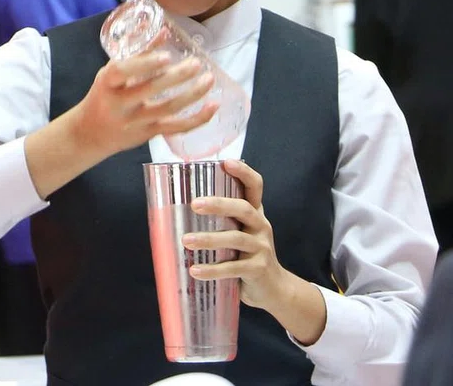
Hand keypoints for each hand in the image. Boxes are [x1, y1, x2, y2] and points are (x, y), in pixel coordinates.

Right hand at [67, 51, 217, 160]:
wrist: (91, 133)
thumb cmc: (104, 95)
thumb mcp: (111, 72)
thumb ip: (136, 53)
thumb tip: (164, 30)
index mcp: (107, 83)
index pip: (122, 71)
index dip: (144, 64)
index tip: (166, 56)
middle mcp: (120, 103)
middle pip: (151, 89)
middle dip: (177, 76)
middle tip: (197, 64)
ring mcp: (135, 121)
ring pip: (168, 109)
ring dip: (193, 94)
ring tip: (209, 79)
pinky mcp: (148, 133)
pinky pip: (176, 128)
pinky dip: (197, 118)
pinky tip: (213, 106)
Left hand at [183, 160, 327, 344]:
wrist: (274, 289)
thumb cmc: (248, 257)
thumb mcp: (242, 234)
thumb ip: (224, 223)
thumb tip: (178, 214)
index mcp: (256, 214)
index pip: (255, 186)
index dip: (244, 172)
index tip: (226, 162)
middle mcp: (261, 226)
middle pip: (244, 208)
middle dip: (219, 204)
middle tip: (194, 204)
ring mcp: (261, 247)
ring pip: (236, 239)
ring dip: (209, 239)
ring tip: (186, 241)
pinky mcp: (258, 269)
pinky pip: (233, 268)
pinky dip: (213, 270)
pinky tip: (195, 270)